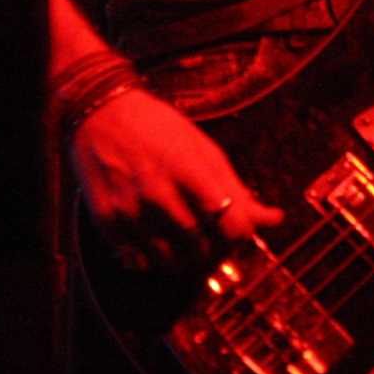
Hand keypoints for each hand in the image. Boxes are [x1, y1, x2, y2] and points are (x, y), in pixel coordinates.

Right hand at [69, 87, 281, 271]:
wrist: (99, 112)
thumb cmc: (158, 127)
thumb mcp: (202, 148)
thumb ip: (236, 188)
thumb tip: (275, 219)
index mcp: (190, 170)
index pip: (231, 226)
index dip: (239, 236)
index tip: (235, 229)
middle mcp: (159, 192)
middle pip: (202, 248)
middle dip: (214, 250)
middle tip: (211, 238)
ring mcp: (130, 209)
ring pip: (170, 261)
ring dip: (185, 260)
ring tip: (186, 243)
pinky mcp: (106, 221)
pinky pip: (137, 261)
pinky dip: (152, 259)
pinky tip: (156, 240)